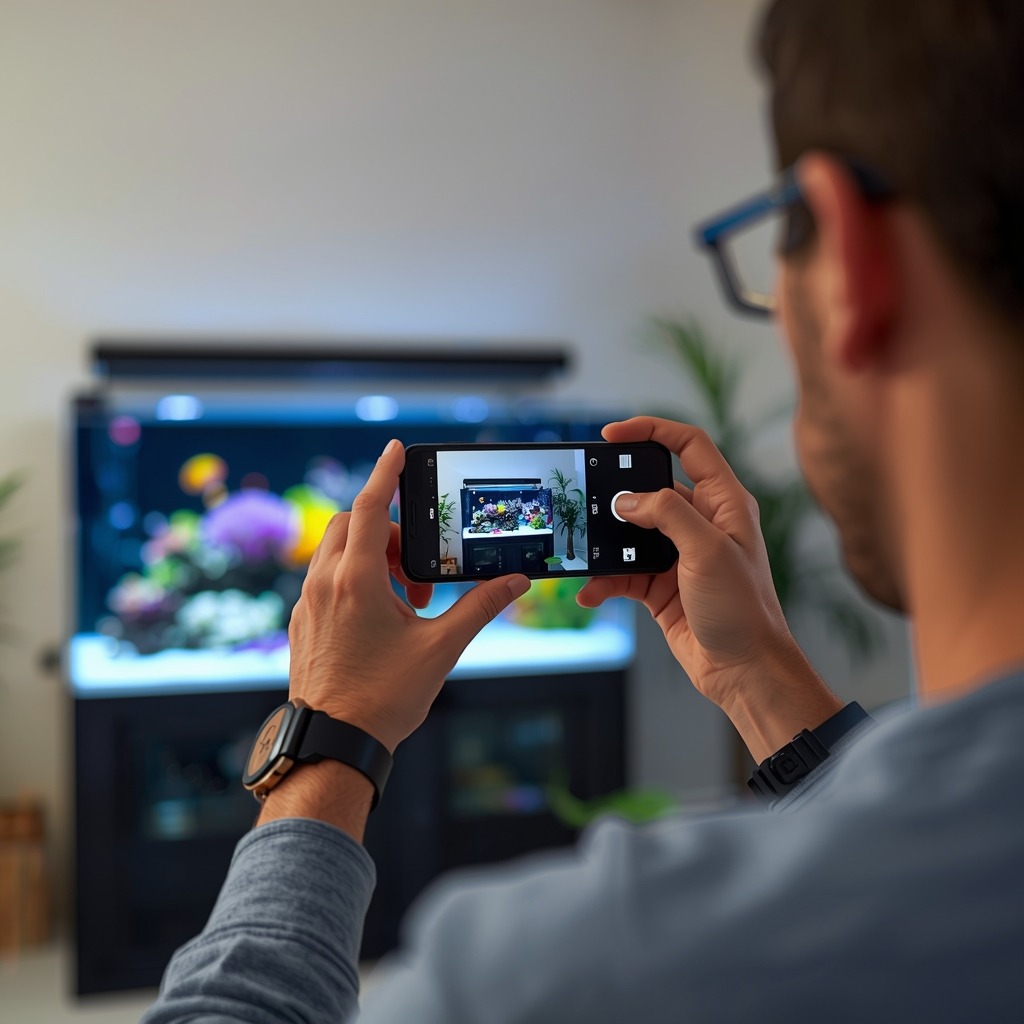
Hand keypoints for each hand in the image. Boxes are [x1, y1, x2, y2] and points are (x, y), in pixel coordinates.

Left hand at [286, 439, 530, 752]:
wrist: (334, 744)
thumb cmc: (383, 698)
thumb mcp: (441, 648)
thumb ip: (480, 607)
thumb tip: (514, 582)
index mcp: (355, 580)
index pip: (370, 506)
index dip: (384, 473)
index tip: (394, 449)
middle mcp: (324, 583)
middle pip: (352, 524)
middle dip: (389, 531)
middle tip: (419, 570)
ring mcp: (307, 602)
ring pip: (337, 552)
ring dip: (374, 558)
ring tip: (406, 601)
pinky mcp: (302, 622)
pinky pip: (327, 580)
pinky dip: (355, 580)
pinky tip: (381, 618)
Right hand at [577, 417, 839, 761]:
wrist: (744, 671)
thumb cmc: (744, 611)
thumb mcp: (708, 551)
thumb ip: (668, 515)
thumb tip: (628, 500)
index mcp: (724, 502)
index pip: (689, 446)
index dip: (652, 430)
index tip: (612, 434)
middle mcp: (701, 523)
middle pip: (651, 488)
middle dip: (617, 493)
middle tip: (587, 496)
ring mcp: (678, 554)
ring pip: (631, 533)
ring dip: (606, 544)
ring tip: (585, 551)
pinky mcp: (660, 585)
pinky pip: (623, 572)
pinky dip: (604, 580)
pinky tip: (591, 591)